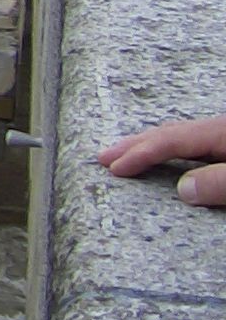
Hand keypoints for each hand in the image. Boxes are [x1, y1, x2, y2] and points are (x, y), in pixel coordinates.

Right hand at [98, 117, 225, 206]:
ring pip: (178, 135)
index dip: (140, 154)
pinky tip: (166, 153)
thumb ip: (217, 183)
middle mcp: (216, 129)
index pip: (170, 141)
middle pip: (168, 133)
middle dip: (134, 145)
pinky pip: (190, 142)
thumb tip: (183, 190)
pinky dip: (168, 148)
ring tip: (125, 152)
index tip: (115, 168)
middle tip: (104, 157)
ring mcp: (222, 135)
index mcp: (219, 132)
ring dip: (149, 144)